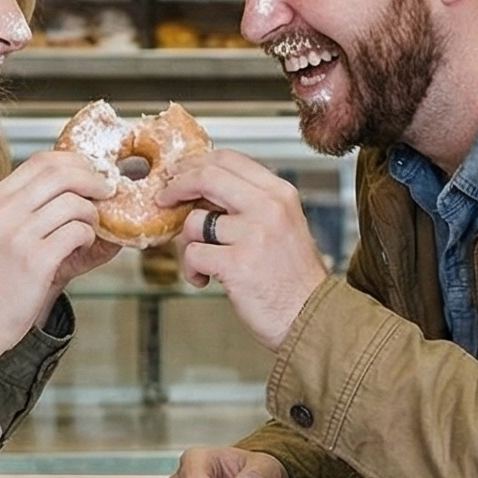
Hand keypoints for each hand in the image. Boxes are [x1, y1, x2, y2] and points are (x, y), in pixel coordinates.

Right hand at [0, 150, 113, 366]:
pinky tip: (80, 248)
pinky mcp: (36, 260)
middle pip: (61, 174)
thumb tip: (81, 184)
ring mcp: (18, 235)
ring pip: (74, 203)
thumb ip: (31, 206)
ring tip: (88, 229)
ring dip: (92, 215)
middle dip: (92, 180)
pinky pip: (77, 232)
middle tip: (106, 193)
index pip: (42, 161)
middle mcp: (4, 211)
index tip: (92, 174)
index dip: (75, 162)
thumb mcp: (2, 231)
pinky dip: (88, 237)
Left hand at [162, 151, 328, 349]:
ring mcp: (254, 235)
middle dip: (177, 187)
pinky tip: (205, 280)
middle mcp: (269, 208)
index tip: (180, 178)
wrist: (312, 318)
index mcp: (280, 194)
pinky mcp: (237, 264)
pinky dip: (192, 270)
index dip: (196, 165)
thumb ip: (250, 204)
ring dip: (187, 244)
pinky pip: (193, 254)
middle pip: (206, 177)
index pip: (229, 159)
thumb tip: (201, 191)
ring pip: (194, 221)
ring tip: (202, 263)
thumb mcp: (282, 226)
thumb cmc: (292, 278)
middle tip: (165, 200)